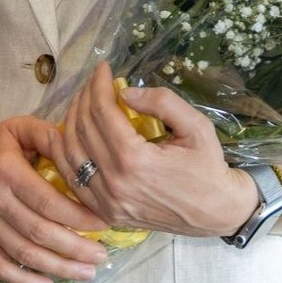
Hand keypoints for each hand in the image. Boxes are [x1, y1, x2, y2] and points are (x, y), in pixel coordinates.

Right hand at [0, 88, 107, 282]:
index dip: (77, 216)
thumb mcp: (18, 127)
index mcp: (6, 169)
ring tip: (87, 272)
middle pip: (39, 232)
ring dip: (59, 267)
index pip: (47, 201)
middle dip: (75, 248)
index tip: (102, 223)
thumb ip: (48, 136)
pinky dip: (24, 281)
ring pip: (24, 253)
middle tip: (101, 255)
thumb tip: (78, 156)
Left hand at [57, 62, 255, 236]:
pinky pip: (73, 180)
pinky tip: (61, 134)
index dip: (99, 84)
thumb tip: (125, 92)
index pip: (101, 111)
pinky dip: (62, 154)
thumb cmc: (209, 168)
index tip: (103, 68)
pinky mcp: (106, 214)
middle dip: (84, 97)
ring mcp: (107, 202)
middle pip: (82, 128)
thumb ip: (161, 103)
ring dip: (70, 120)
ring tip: (83, 101)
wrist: (220, 214)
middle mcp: (114, 183)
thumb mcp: (196, 127)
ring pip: (70, 152)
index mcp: (135, 160)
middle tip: (95, 82)